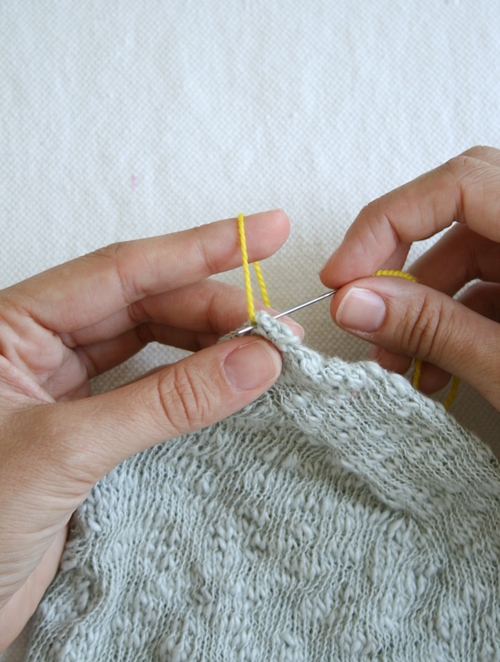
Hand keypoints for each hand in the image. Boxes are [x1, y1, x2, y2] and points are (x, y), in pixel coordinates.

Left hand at [0, 211, 294, 650]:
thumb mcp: (66, 448)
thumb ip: (164, 402)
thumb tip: (254, 360)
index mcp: (12, 325)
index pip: (121, 271)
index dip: (198, 249)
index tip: (263, 232)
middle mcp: (39, 346)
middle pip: (144, 305)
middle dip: (214, 308)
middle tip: (276, 321)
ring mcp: (65, 388)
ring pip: (151, 346)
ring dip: (210, 344)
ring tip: (265, 347)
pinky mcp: (88, 431)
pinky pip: (151, 392)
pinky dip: (193, 386)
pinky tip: (228, 378)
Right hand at [320, 146, 499, 410]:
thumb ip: (435, 329)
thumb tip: (354, 304)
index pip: (460, 184)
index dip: (388, 222)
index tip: (343, 274)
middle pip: (455, 208)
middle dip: (398, 264)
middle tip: (359, 308)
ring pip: (467, 251)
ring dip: (421, 305)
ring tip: (396, 361)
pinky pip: (487, 279)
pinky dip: (451, 318)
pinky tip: (434, 364)